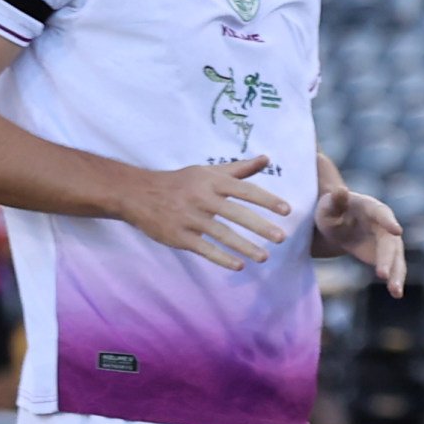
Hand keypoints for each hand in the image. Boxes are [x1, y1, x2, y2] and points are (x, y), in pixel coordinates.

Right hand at [122, 157, 288, 271]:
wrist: (137, 194)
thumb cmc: (180, 182)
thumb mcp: (207, 172)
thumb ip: (239, 169)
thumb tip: (266, 158)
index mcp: (211, 181)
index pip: (244, 190)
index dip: (266, 200)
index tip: (287, 210)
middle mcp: (201, 198)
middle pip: (235, 213)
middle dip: (259, 226)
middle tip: (282, 238)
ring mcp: (189, 218)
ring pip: (221, 234)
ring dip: (244, 246)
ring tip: (264, 257)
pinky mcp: (178, 236)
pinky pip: (203, 248)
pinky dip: (221, 257)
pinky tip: (239, 265)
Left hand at [315, 170, 404, 294]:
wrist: (337, 225)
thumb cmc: (331, 211)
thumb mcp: (328, 206)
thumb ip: (335, 201)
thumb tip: (340, 190)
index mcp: (372, 208)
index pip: (382, 214)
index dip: (389, 222)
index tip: (397, 231)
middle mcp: (386, 225)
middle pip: (390, 242)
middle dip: (388, 259)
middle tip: (382, 274)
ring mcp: (388, 242)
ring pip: (397, 258)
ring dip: (397, 275)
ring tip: (396, 292)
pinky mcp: (386, 256)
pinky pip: (393, 269)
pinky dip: (395, 281)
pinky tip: (396, 294)